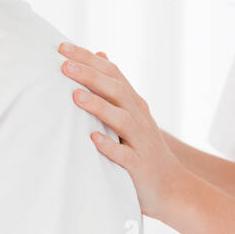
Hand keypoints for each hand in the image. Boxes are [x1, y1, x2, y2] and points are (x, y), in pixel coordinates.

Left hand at [58, 42, 185, 222]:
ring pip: (121, 119)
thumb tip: (100, 55)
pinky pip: (124, 155)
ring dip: (98, 106)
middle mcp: (139, 117)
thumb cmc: (142, 148)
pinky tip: (93, 139)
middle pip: (116, 90)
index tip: (62, 47)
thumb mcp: (132, 112)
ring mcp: (140, 141)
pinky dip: (110, 146)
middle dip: (90, 75)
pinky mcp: (139, 165)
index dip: (88, 59)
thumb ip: (115, 86)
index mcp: (133, 103)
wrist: (172, 186)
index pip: (112, 73)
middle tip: (63, 65)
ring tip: (75, 96)